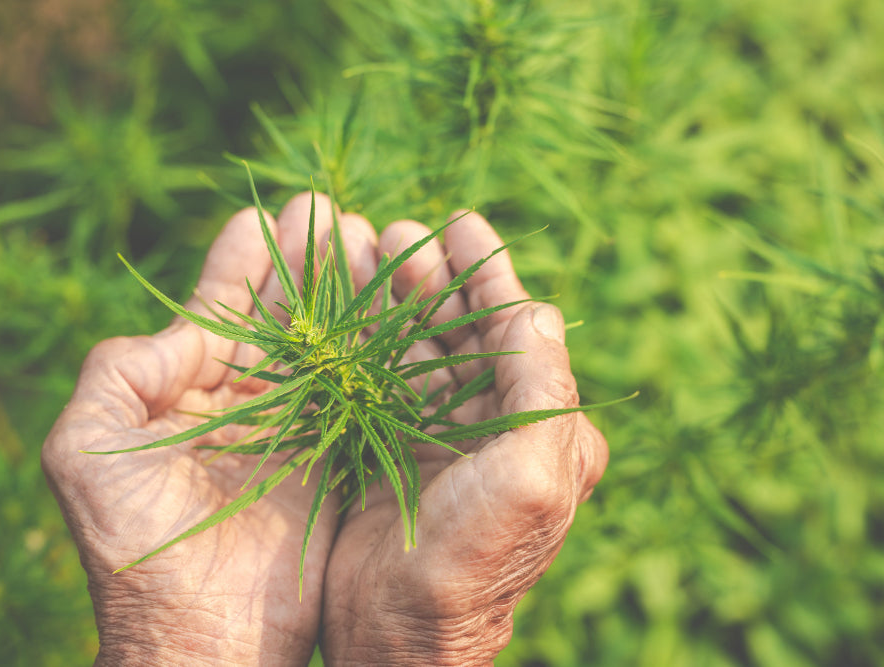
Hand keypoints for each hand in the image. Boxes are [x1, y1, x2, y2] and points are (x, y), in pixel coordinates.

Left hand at [41, 195, 343, 664]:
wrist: (200, 635)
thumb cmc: (132, 547)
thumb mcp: (87, 450)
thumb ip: (119, 375)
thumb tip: (179, 332)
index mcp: (187, 393)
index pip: (220, 310)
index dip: (244, 261)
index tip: (269, 212)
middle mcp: (247, 403)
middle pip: (284, 318)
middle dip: (307, 266)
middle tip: (335, 216)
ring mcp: (297, 430)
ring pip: (329, 348)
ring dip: (351, 297)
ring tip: (373, 243)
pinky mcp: (339, 462)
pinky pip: (364, 397)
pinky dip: (384, 356)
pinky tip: (402, 315)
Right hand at [318, 209, 608, 664]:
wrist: (405, 638)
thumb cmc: (478, 559)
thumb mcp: (533, 472)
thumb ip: (543, 386)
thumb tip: (538, 307)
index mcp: (544, 429)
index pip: (517, 330)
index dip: (489, 274)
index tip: (460, 222)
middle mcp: (496, 429)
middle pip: (463, 331)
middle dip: (433, 278)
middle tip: (399, 230)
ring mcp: (442, 441)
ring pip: (418, 348)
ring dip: (393, 299)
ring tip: (364, 250)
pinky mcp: (392, 455)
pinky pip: (378, 381)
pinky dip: (361, 341)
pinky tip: (339, 307)